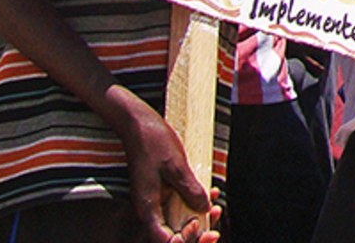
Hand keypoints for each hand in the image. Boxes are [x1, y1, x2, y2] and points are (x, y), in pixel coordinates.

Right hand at [104, 85, 216, 241]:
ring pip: (177, 223)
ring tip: (217, 209)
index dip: (184, 240)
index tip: (199, 223)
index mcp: (147, 209)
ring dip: (198, 221)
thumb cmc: (153, 142)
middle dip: (195, 237)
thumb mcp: (176, 165)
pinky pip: (178, 207)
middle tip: (215, 232)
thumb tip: (205, 208)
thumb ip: (189, 189)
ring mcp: (155, 202)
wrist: (138, 124)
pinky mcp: (161, 193)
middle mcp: (149, 210)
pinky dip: (194, 205)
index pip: (164, 241)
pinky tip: (211, 194)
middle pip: (172, 237)